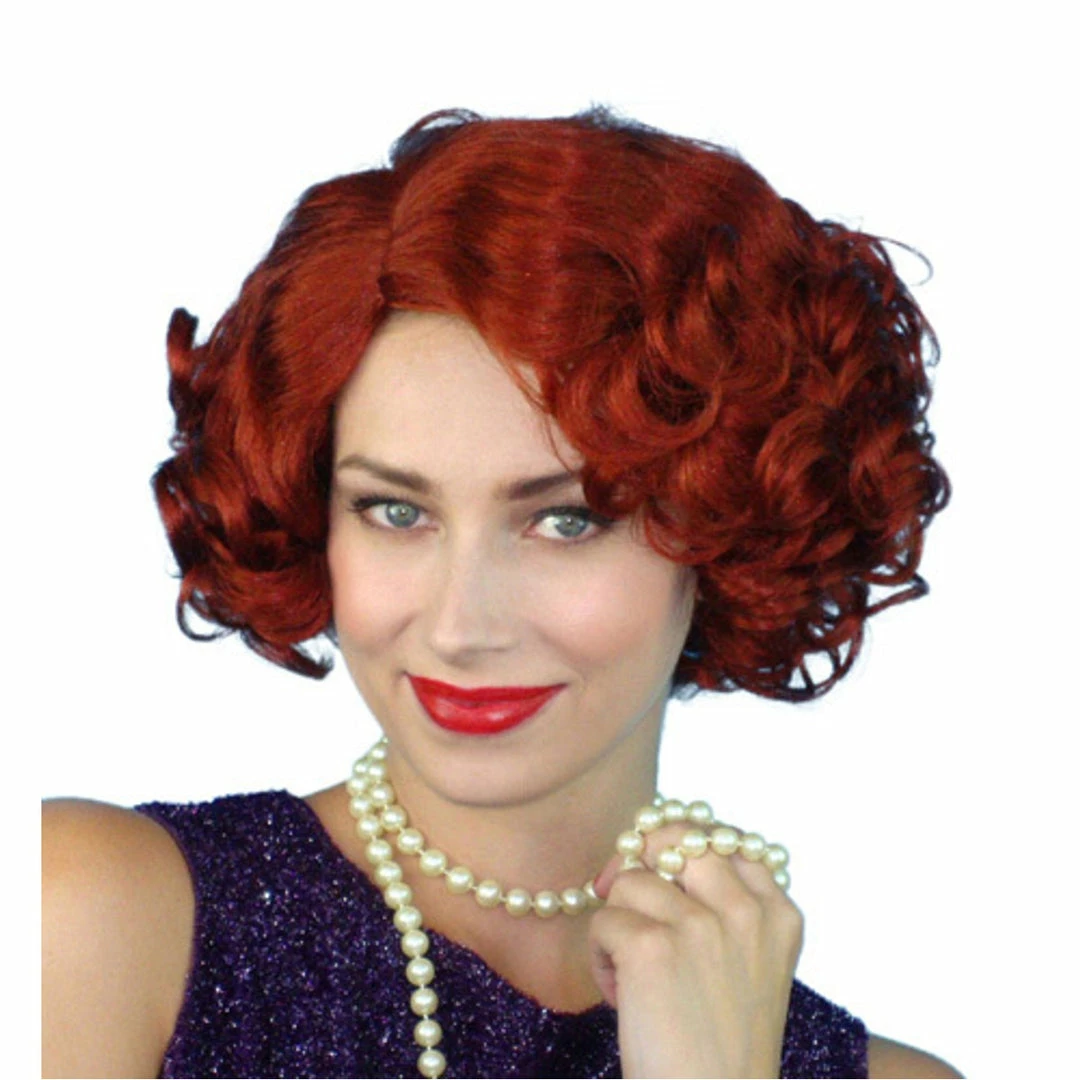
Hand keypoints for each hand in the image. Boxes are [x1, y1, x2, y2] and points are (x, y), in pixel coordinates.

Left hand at [588, 822, 803, 1078]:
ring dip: (619, 923)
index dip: (685, 847)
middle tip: (626, 898)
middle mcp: (746, 912)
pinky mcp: (652, 947)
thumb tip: (647, 851)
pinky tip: (623, 998)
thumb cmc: (721, 1047)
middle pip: (677, 837)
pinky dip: (600, 956)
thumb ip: (723, 906)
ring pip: (631, 880)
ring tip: (634, 977)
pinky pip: (603, 919)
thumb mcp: (749, 968)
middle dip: (643, 859)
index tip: (667, 876)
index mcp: (778, 915)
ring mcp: (701, 925)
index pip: (726, 838)